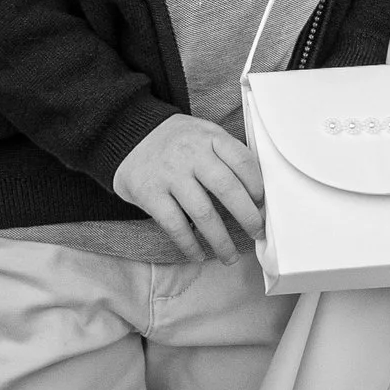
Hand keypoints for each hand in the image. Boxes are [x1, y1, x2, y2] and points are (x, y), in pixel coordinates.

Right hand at [112, 115, 264, 263]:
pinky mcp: (150, 193)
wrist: (127, 133)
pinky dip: (189, 244)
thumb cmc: (176, 141)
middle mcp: (191, 153)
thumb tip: (254, 193)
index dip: (257, 185)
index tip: (262, 204)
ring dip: (220, 240)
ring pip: (203, 213)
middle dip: (247, 216)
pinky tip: (198, 254)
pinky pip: (175, 225)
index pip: (242, 161)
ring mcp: (170, 174)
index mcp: (210, 136)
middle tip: (256, 233)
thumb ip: (225, 154)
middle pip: (227, 189)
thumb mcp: (203, 133)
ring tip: (229, 256)